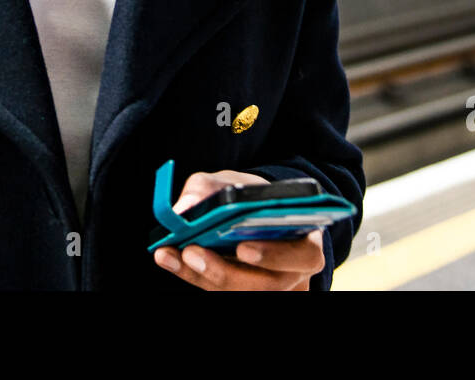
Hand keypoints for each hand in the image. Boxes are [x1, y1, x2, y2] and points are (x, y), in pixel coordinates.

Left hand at [152, 169, 325, 289]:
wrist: (253, 213)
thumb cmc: (253, 199)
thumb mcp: (239, 182)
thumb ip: (213, 186)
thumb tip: (186, 206)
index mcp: (306, 240)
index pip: (304, 255)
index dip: (275, 255)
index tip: (243, 248)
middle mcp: (292, 271)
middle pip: (266, 284)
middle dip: (225, 272)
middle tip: (192, 252)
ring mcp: (267, 285)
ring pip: (239, 291)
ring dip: (201, 275)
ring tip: (172, 253)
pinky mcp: (242, 289)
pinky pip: (218, 290)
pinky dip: (190, 274)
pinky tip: (168, 257)